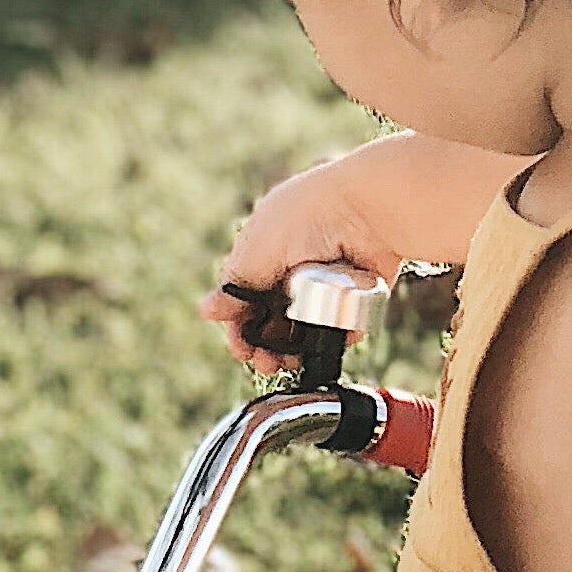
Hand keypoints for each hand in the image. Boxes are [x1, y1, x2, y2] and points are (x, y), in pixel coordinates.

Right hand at [198, 150, 403, 371]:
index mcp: (263, 252)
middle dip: (264, 347)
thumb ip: (233, 286)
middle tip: (267, 363)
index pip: (242, 300)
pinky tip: (325, 345)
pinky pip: (338, 326)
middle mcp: (290, 268)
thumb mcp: (257, 251)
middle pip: (271, 321)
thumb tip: (206, 311)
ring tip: (293, 361)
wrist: (366, 207)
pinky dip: (331, 338)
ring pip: (302, 330)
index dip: (239, 329)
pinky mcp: (352, 295)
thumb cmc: (308, 216)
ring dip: (293, 351)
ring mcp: (322, 283)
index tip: (242, 350)